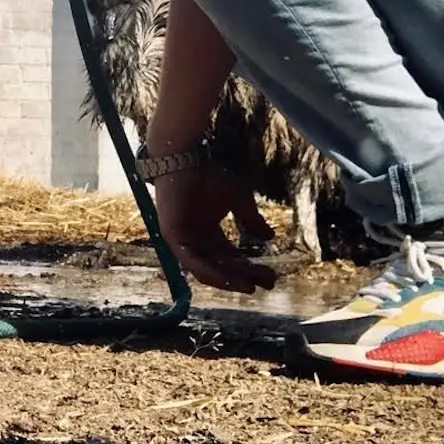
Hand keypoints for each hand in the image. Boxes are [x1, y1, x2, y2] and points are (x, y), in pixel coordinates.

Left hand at [152, 167, 277, 294]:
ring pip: (205, 269)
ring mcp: (182, 239)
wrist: (186, 157)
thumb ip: (251, 220)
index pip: (231, 258)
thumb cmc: (209, 174)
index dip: (251, 270)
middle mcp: (196, 239)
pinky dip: (207, 270)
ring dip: (227, 280)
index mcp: (209, 232)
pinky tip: (226, 278)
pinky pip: (190, 261)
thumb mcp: (238, 200)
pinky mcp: (171, 236)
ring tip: (248, 286)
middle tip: (268, 284)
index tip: (272, 278)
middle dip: (244, 277)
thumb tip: (270, 237)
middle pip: (221, 266)